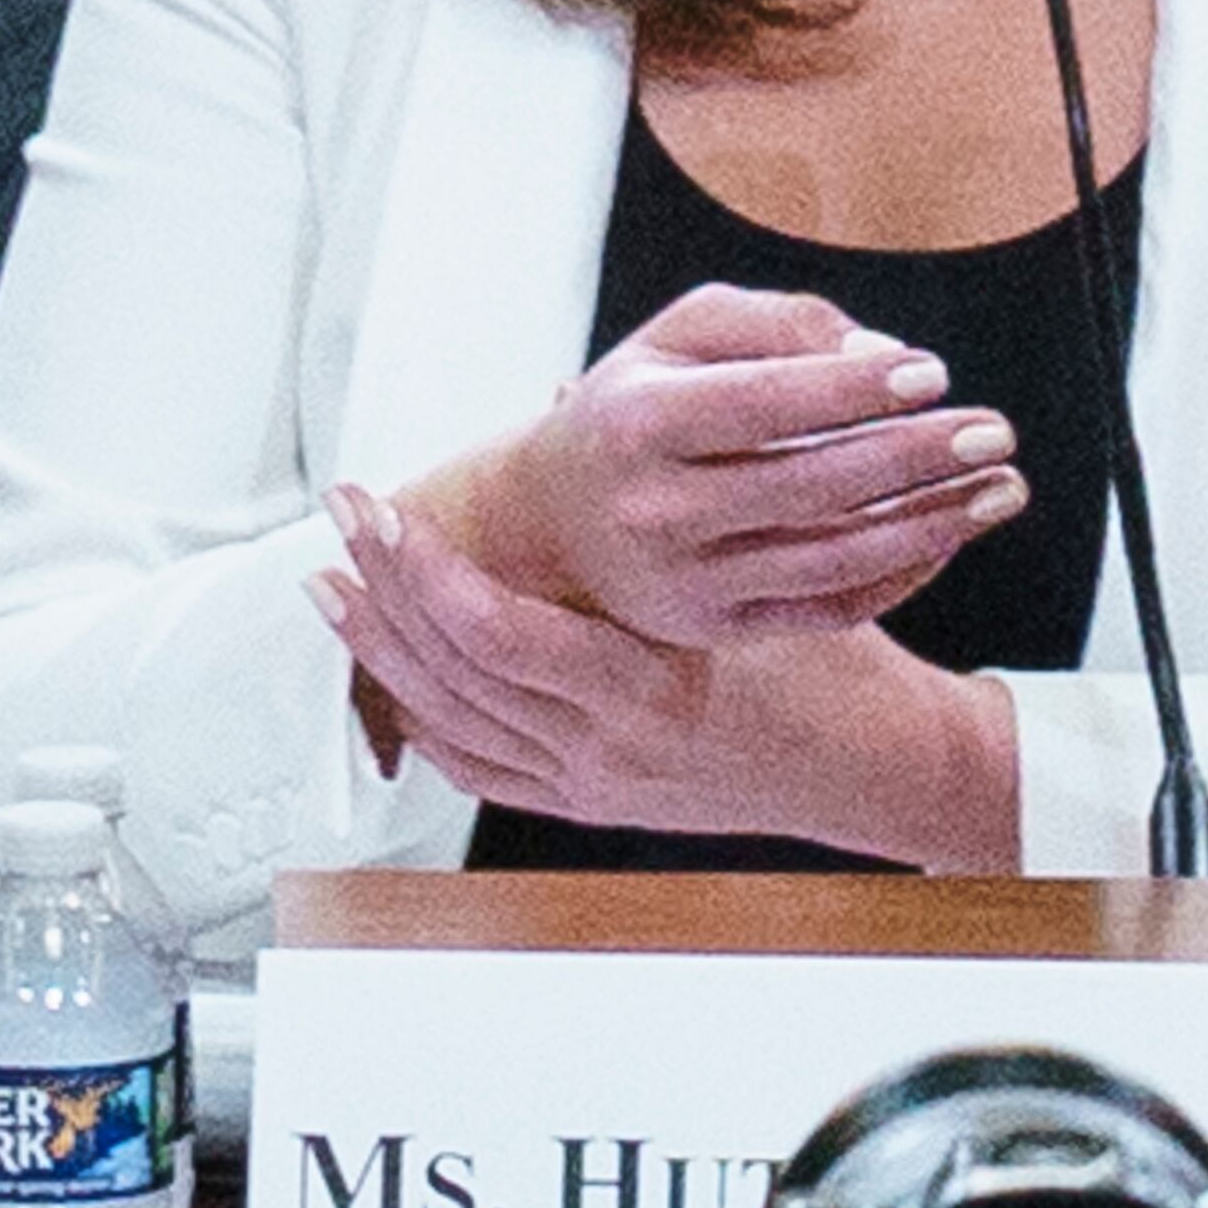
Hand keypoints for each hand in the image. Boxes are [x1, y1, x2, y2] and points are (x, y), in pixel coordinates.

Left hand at [312, 486, 1019, 865]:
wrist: (873, 767)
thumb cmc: (832, 663)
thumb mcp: (765, 568)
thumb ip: (679, 485)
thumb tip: (567, 401)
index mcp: (645, 687)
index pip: (492, 627)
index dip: (420, 566)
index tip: (378, 509)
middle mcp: (607, 747)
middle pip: (451, 671)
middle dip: (380, 595)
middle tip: (340, 524)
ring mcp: (595, 784)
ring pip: (451, 721)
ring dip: (384, 651)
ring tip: (334, 589)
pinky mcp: (594, 806)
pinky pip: (482, 770)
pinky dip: (429, 723)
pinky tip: (395, 682)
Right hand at [404, 281, 1022, 644]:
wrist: (551, 524)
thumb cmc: (635, 407)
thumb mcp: (679, 335)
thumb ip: (776, 323)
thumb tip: (879, 356)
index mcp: (638, 424)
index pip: (762, 404)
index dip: (854, 389)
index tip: (931, 371)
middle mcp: (658, 511)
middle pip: (811, 485)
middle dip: (918, 457)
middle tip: (996, 429)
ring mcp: (686, 584)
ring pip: (833, 558)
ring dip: (933, 523)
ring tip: (1003, 487)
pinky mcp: (716, 630)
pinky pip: (830, 609)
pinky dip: (901, 573)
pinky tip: (951, 533)